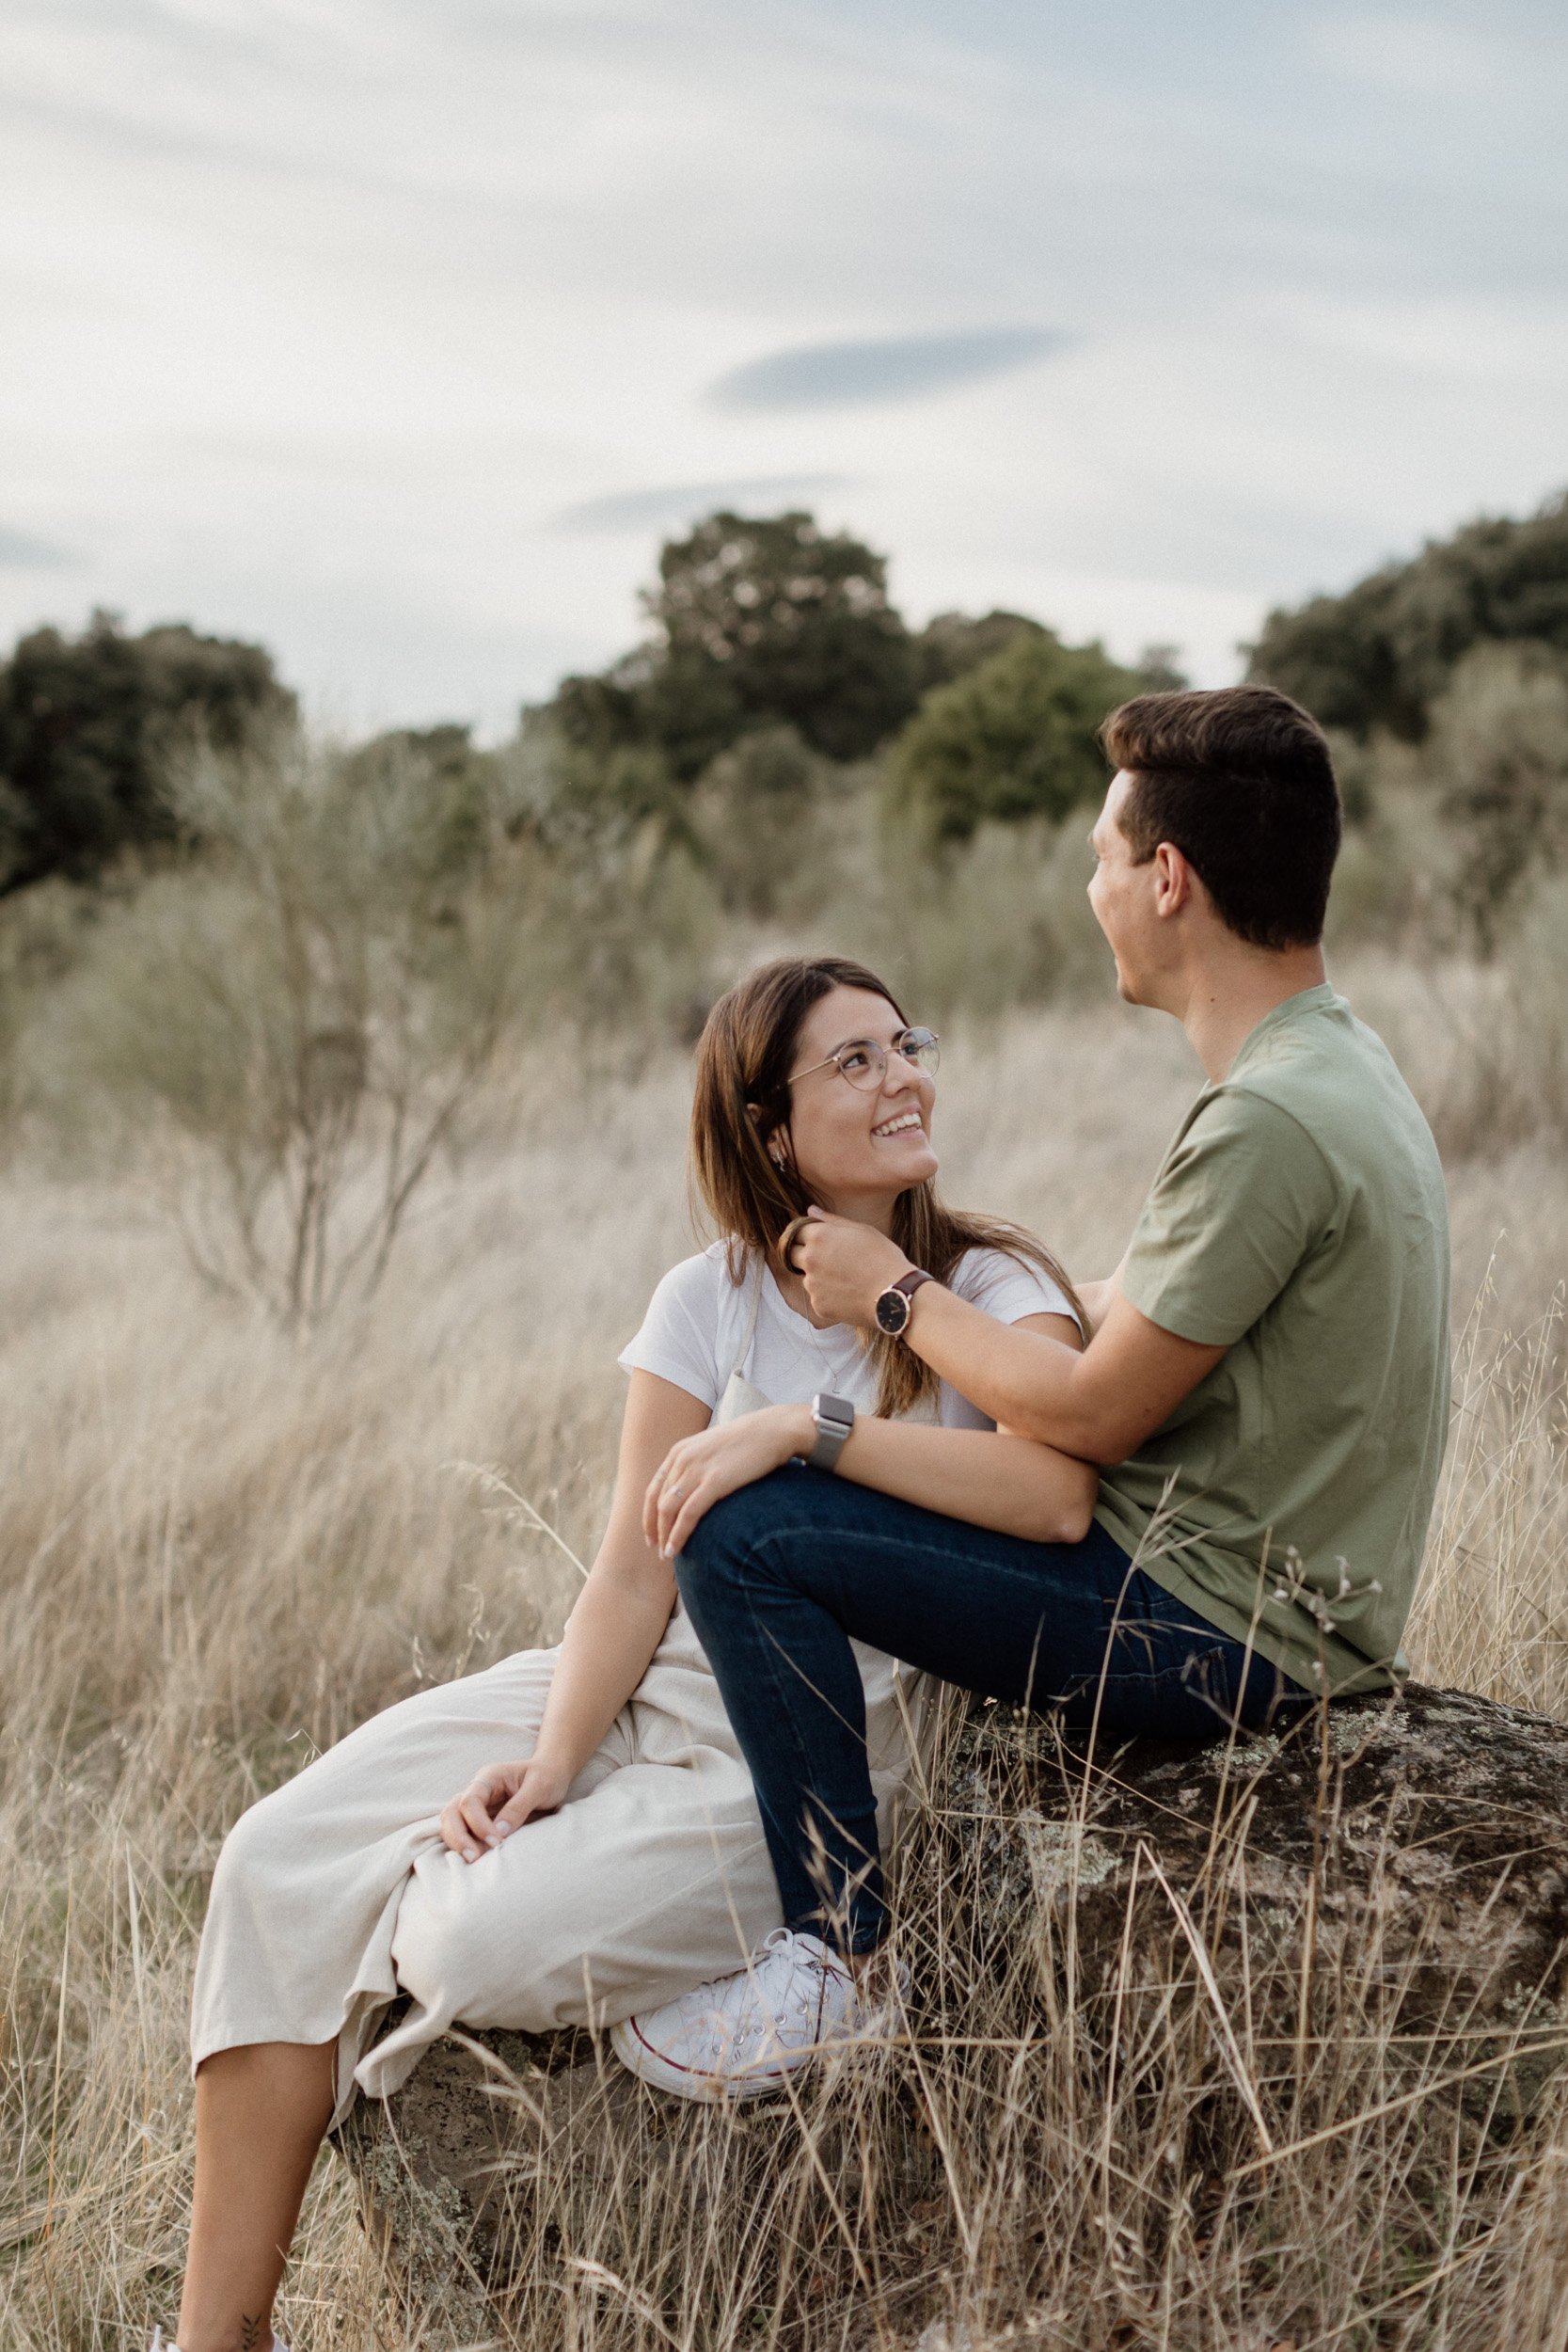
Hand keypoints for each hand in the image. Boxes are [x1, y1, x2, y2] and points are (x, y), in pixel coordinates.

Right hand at [438, 1753, 572, 1861]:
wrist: (553, 1775)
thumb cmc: (547, 1777)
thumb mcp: (539, 1787)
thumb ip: (519, 1807)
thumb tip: (499, 1832)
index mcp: (489, 1778)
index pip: (470, 1801)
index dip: (479, 1824)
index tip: (497, 1843)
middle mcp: (477, 1791)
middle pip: (452, 1812)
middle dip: (458, 1837)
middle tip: (474, 1858)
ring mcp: (477, 1806)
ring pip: (451, 1823)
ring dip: (457, 1843)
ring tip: (473, 1862)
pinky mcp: (480, 1820)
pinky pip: (463, 1833)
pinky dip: (463, 1846)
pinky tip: (475, 1860)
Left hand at [645, 1404, 812, 1558]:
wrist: (774, 1430)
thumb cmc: (750, 1442)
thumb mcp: (714, 1449)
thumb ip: (699, 1465)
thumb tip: (695, 1489)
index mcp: (680, 1451)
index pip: (653, 1488)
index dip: (648, 1514)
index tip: (651, 1533)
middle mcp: (683, 1459)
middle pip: (657, 1502)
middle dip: (655, 1529)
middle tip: (657, 1549)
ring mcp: (697, 1470)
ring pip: (668, 1510)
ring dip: (664, 1535)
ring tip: (667, 1554)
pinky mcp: (715, 1481)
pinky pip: (688, 1514)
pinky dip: (678, 1534)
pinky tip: (676, 1548)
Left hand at [794, 1209, 910, 1329]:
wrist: (895, 1294)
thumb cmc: (883, 1257)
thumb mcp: (862, 1230)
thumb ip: (831, 1220)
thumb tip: (810, 1210)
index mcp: (818, 1236)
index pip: (795, 1231)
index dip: (806, 1235)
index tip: (818, 1240)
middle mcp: (810, 1259)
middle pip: (792, 1254)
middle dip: (806, 1255)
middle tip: (831, 1260)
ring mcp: (812, 1284)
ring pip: (806, 1277)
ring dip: (818, 1277)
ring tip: (847, 1279)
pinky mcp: (818, 1305)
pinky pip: (818, 1297)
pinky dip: (829, 1296)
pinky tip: (849, 1294)